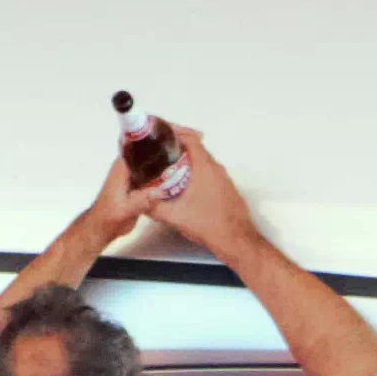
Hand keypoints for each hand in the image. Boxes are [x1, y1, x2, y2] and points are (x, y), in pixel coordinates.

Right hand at [155, 128, 257, 263]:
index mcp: (205, 168)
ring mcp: (225, 180)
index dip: (176, 133)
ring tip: (170, 169)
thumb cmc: (209, 225)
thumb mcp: (175, 216)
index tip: (163, 135)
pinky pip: (210, 174)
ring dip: (188, 163)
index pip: (191, 140)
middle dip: (178, 149)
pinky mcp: (227, 190)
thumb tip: (139, 201)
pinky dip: (197, 174)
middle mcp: (217, 170)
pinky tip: (186, 186)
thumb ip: (153, 207)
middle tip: (161, 153)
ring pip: (204, 163)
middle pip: (197, 150)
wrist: (237, 241)